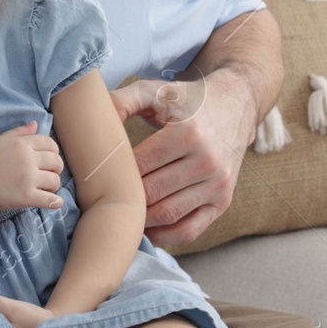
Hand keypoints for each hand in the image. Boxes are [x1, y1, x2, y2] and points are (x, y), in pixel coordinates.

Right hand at [0, 121, 64, 213]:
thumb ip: (18, 132)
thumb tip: (35, 124)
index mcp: (21, 144)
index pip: (49, 143)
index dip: (54, 151)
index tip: (50, 159)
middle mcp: (27, 159)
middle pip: (56, 161)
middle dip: (56, 168)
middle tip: (50, 174)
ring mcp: (28, 179)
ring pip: (55, 181)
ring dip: (53, 185)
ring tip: (46, 188)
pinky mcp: (27, 197)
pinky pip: (50, 200)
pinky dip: (55, 202)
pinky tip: (54, 202)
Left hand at [111, 72, 256, 246]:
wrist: (235, 106)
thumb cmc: (188, 100)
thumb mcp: (156, 91)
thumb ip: (122, 102)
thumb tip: (91, 119)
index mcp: (188, 133)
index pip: (140, 164)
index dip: (115, 171)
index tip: (96, 174)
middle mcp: (207, 161)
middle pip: (152, 192)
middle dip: (124, 196)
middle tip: (101, 196)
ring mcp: (218, 185)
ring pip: (168, 214)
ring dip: (140, 218)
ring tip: (119, 211)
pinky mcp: (223, 201)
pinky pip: (190, 230)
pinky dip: (165, 236)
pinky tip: (146, 228)